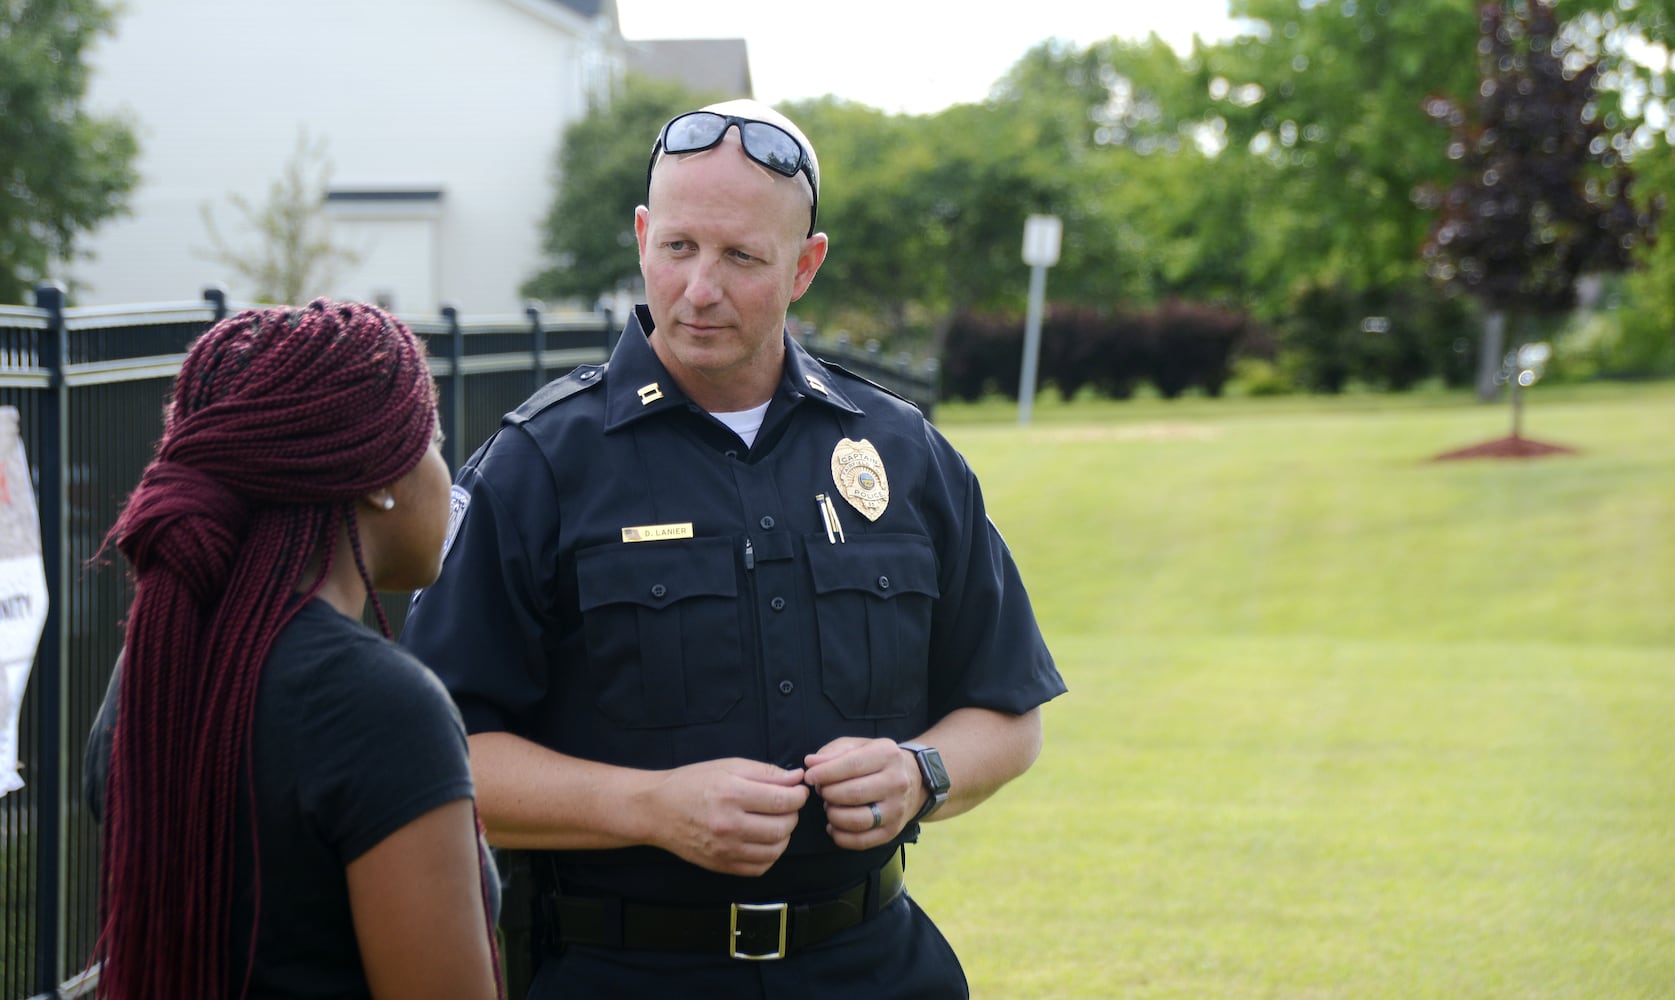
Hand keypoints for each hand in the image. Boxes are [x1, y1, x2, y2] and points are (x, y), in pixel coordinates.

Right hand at [646, 758, 808, 875]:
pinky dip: (770, 854)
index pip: (782, 801)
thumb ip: (765, 772)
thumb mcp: (727, 766)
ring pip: (775, 849)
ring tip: (775, 821)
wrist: (657, 810)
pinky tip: (763, 840)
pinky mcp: (722, 865)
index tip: (798, 791)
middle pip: (782, 827)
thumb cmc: (691, 783)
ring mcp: (725, 849)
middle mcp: (729, 825)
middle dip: (793, 815)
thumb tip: (796, 779)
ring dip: (784, 835)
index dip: (798, 796)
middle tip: (787, 805)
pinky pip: (760, 867)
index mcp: (731, 794)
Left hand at [803, 737, 921, 849]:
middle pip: (853, 793)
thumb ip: (832, 752)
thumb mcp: (857, 746)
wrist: (913, 781)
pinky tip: (833, 826)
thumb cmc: (876, 761)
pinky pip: (861, 841)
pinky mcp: (892, 832)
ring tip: (830, 807)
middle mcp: (897, 782)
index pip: (852, 765)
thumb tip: (811, 763)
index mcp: (887, 755)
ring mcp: (897, 809)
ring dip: (834, 815)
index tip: (809, 777)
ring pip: (857, 820)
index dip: (825, 773)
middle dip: (828, 794)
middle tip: (822, 791)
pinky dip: (840, 837)